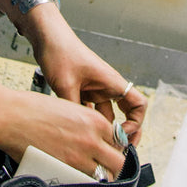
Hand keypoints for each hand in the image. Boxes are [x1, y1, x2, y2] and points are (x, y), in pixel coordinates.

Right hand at [0, 89, 129, 180]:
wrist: (11, 117)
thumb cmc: (33, 109)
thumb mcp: (70, 108)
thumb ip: (87, 123)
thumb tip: (96, 137)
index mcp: (95, 121)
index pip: (120, 141)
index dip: (115, 147)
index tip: (110, 150)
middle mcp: (92, 139)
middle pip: (119, 162)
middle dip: (114, 164)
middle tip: (106, 164)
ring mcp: (78, 157)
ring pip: (104, 175)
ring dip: (100, 174)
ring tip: (90, 171)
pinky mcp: (63, 170)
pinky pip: (83, 181)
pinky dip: (82, 180)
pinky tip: (75, 175)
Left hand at [25, 8, 146, 149]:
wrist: (48, 39)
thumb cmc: (60, 52)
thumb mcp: (65, 84)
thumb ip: (74, 109)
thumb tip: (78, 132)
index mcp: (112, 82)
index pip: (139, 105)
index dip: (135, 123)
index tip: (121, 135)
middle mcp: (108, 86)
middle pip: (128, 112)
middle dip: (126, 131)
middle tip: (119, 148)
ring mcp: (97, 89)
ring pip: (108, 114)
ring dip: (105, 128)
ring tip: (97, 144)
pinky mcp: (85, 91)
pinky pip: (93, 110)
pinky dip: (91, 122)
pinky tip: (81, 132)